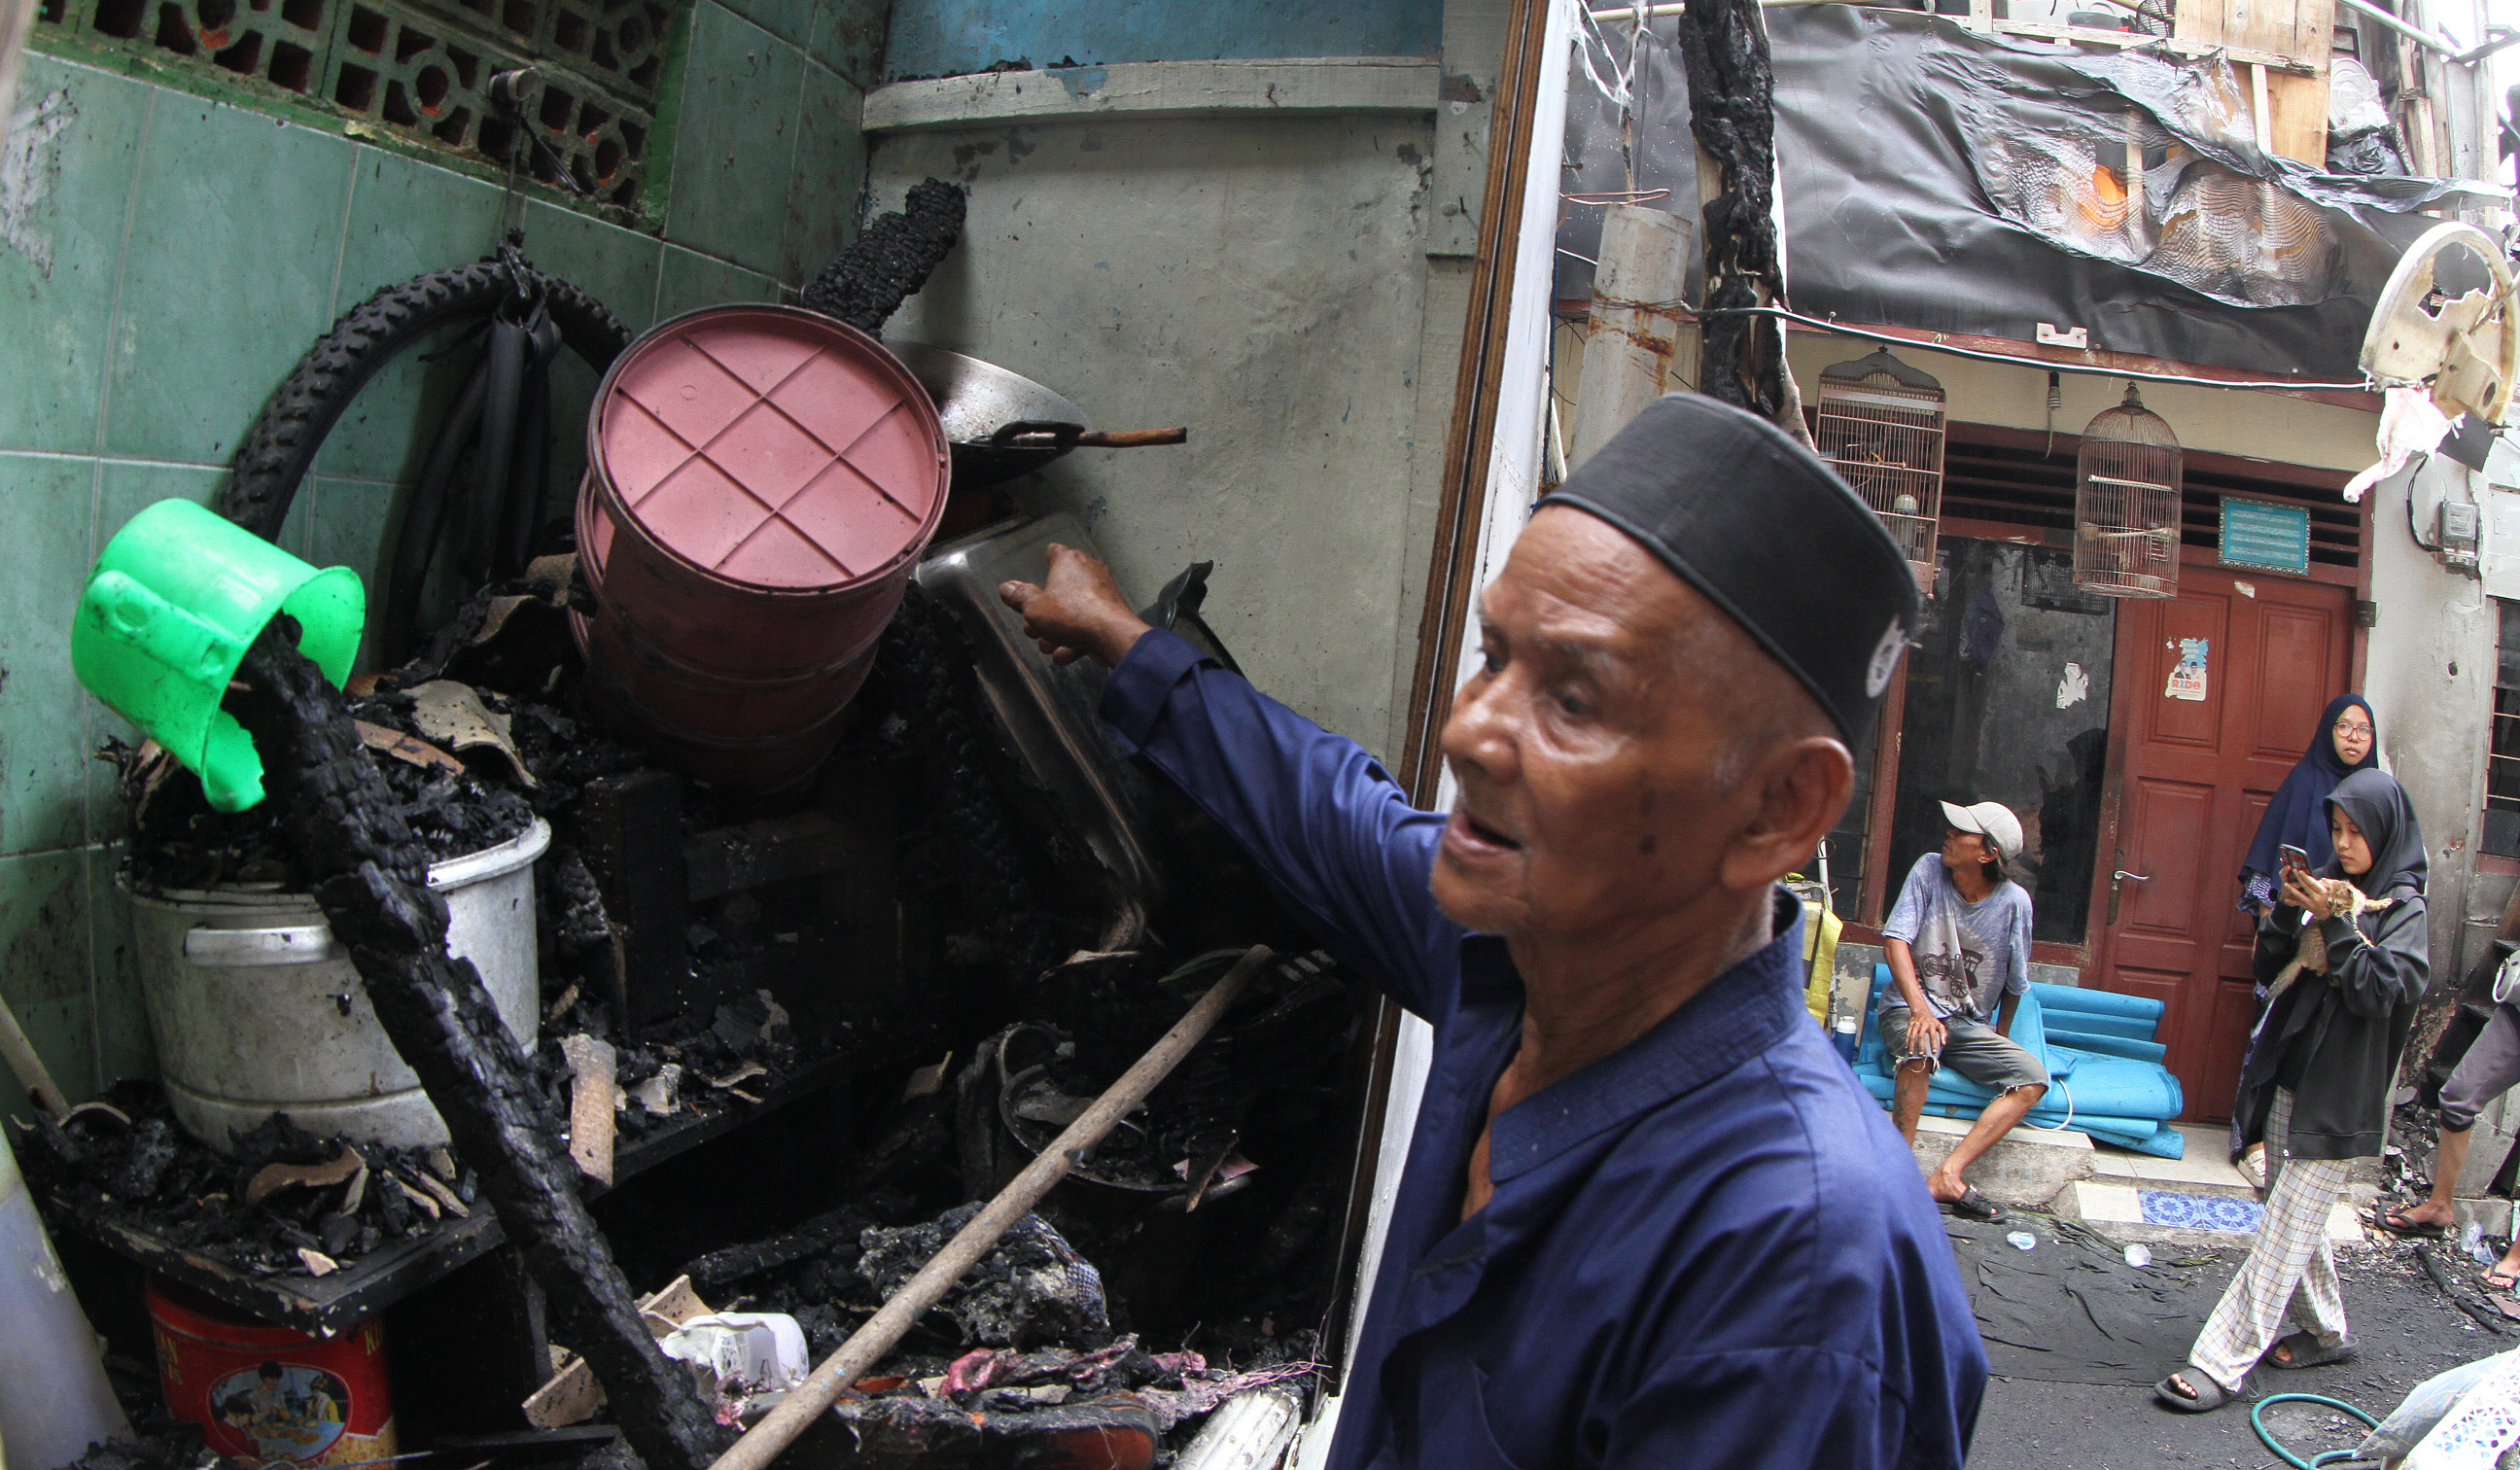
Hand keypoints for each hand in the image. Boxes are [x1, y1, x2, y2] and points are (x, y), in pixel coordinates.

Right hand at [997, 544, 1153, 667]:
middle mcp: (1089, 571)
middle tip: (1034, 628)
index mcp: (1068, 562)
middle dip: (1044, 612)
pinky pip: (1088, 625)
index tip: (1041, 572)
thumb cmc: (1073, 615)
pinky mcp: (1112, 613)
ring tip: (1048, 647)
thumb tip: (1006, 588)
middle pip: (1060, 589)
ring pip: (1073, 611)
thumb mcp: (1035, 608)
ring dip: (1057, 632)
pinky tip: (1064, 655)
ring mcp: (1103, 592)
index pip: (1055, 552)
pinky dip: (1075, 640)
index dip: (1046, 561)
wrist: (1112, 635)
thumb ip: (1019, 597)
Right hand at [1907, 1011, 1946, 1058]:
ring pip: (1913, 1036)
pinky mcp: (1910, 1024)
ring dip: (1912, 1045)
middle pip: (1921, 1036)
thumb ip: (1943, 1034)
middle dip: (1921, 1046)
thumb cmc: (1932, 1021)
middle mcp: (1923, 1024)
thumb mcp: (1940, 1025)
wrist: (1921, 1011)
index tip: (1934, 1052)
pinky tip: (1907, 1047)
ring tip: (1912, 1053)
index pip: (1933, 1035)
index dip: (1934, 1043)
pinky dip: (1907, 1041)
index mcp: (1932, 1025)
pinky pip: (1908, 1034)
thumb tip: (1944, 1044)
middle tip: (1921, 1055)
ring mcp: (1916, 1024)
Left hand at [2280, 868, 2335, 919]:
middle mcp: (2316, 898)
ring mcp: (2311, 903)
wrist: (2331, 914)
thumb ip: (2325, 884)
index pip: (2313, 883)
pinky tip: (2286, 899)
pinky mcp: (2308, 908)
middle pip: (2305, 887)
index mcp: (2323, 892)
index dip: (2306, 877)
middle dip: (2299, 878)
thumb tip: (2318, 879)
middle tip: (2294, 871)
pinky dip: (2292, 901)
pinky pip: (2299, 903)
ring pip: (2300, 895)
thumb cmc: (2332, 899)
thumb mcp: (2332, 890)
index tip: (2301, 871)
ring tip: (2285, 884)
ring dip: (2292, 889)